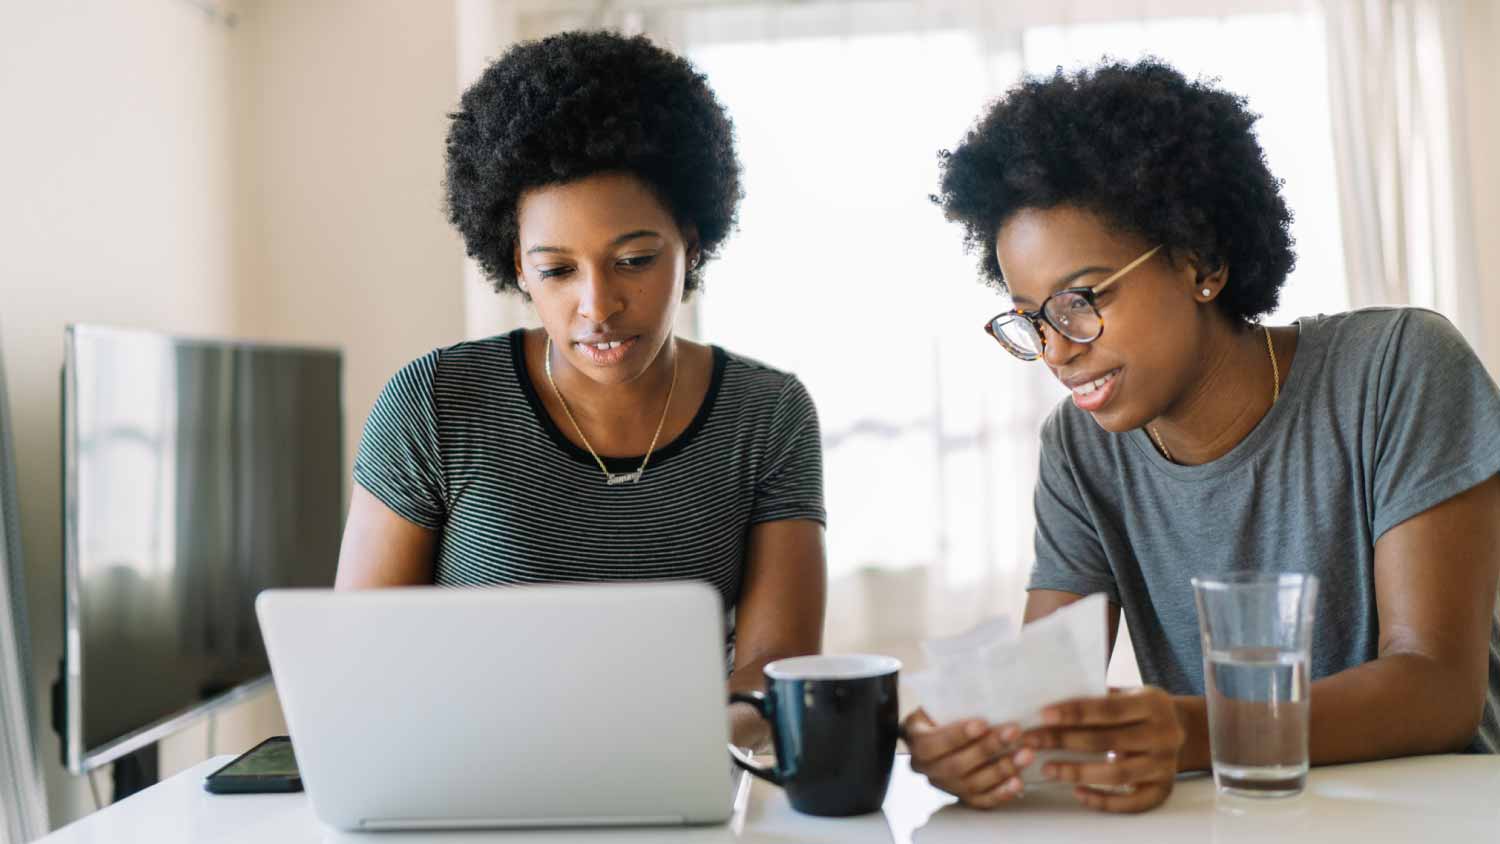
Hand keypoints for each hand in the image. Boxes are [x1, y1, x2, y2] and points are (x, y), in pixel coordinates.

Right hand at [902, 708, 1035, 808]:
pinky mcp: (963, 798)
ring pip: (972, 784)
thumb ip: (952, 697)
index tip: (982, 723)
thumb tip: (977, 678)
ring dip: (1001, 770)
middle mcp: (927, 768)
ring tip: (1026, 754)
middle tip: (1013, 732)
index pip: (933, 743)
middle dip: (987, 748)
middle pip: (956, 765)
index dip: (957, 735)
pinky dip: (1001, 794)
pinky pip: (982, 801)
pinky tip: (1018, 782)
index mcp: (916, 741)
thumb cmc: (944, 713)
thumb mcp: (939, 701)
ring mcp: (945, 786)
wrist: (941, 734)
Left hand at [1021, 686, 1183, 812]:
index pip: (1108, 709)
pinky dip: (1103, 800)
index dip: (1075, 712)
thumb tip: (1052, 707)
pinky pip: (1130, 802)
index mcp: (1153, 704)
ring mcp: (1165, 765)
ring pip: (1116, 774)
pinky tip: (1078, 792)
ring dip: (1078, 772)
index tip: (1043, 715)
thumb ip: (1099, 696)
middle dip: (1064, 741)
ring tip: (1049, 769)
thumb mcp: (1130, 693)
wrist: (1183, 731)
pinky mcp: (1163, 789)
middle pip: (1107, 741)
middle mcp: (1164, 735)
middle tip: (1032, 742)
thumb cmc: (1141, 709)